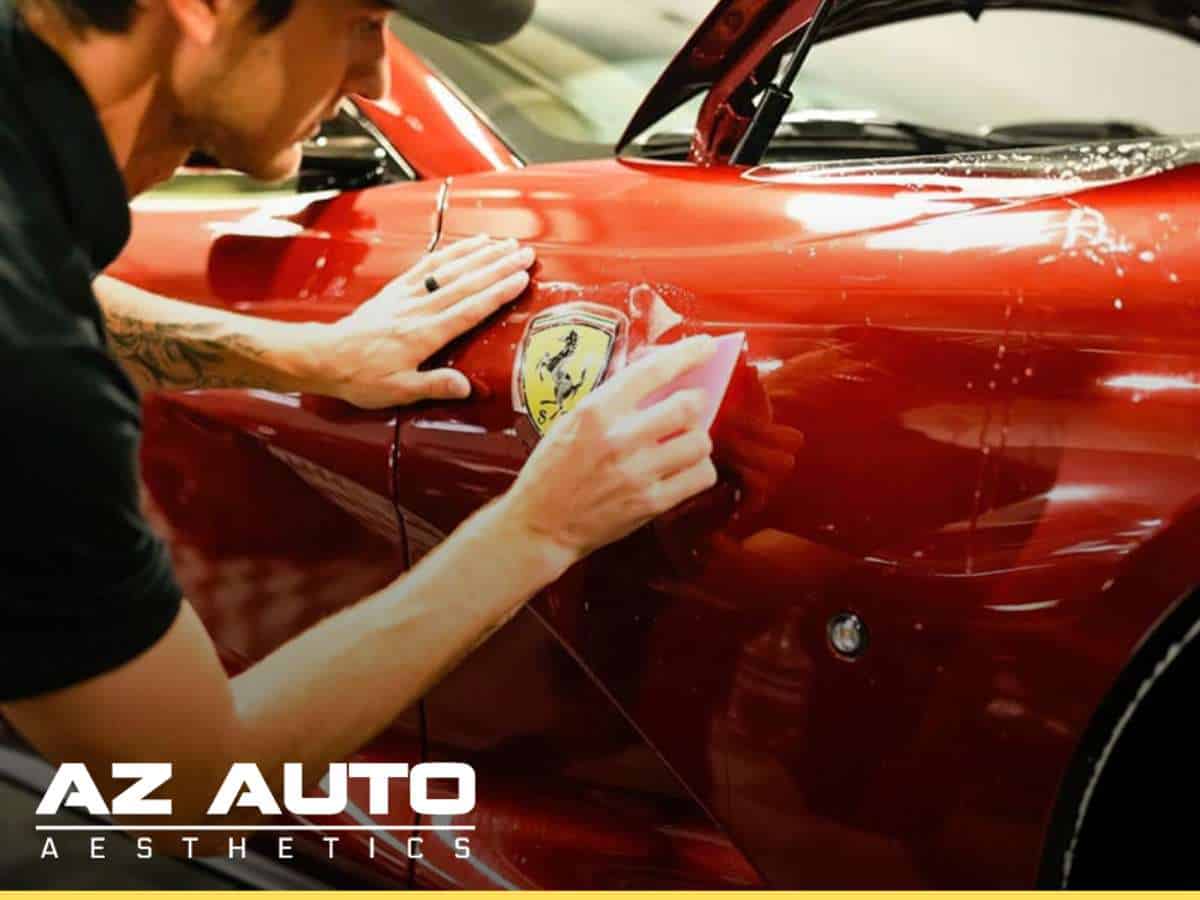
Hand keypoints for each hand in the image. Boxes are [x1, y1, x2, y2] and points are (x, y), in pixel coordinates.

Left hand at [312, 235, 534, 408]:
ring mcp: (407, 295)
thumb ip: (434, 386)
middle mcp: (418, 309)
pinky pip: (428, 265)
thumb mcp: (398, 391)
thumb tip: (465, 387)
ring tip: (506, 244)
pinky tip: (468, 245)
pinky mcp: (397, 289)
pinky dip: (450, 252)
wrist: (325, 357)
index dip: (497, 293)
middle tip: (525, 254)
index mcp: (423, 335)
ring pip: (451, 269)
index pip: (469, 310)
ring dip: (481, 255)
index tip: (520, 279)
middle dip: (498, 267)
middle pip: (466, 283)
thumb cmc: (361, 376)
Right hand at [501, 336, 719, 569]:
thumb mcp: (571, 421)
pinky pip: (700, 477)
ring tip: (683, 441)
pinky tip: (684, 468)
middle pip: (687, 406)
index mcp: (595, 411)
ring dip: (698, 437)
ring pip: (700, 442)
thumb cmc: (553, 469)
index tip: (705, 346)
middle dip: (696, 401)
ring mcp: (637, 473)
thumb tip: (656, 373)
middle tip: (690, 405)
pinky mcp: (651, 503)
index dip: (686, 354)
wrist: (540, 525)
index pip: (651, 372)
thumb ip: (612, 399)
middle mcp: (619, 439)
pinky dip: (699, 469)